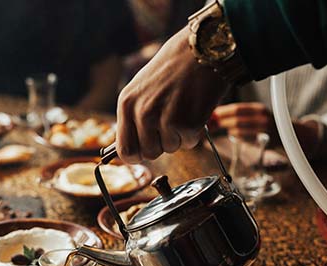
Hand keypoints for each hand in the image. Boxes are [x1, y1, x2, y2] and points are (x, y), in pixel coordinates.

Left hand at [116, 26, 229, 162]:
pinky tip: (194, 109)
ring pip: (170, 149)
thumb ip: (133, 117)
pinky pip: (189, 142)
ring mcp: (164, 118)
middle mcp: (142, 112)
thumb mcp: (141, 89)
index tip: (145, 149)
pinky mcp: (187, 123)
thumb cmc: (173, 69)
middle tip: (169, 125)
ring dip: (178, 136)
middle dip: (160, 145)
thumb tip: (129, 148)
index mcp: (127, 104)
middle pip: (148, 154)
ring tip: (182, 110)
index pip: (125, 150)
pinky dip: (194, 132)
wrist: (201, 50)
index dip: (136, 155)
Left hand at [211, 102, 274, 139]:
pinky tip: (237, 134)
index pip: (237, 108)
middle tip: (212, 124)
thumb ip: (239, 114)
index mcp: (258, 108)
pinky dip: (237, 136)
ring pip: (239, 129)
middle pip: (236, 118)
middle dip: (222, 121)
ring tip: (229, 129)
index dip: (222, 112)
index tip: (212, 114)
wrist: (286, 133)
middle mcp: (262, 116)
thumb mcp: (255, 114)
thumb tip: (217, 115)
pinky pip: (245, 138)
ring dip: (230, 130)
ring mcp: (263, 128)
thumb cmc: (265, 124)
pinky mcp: (263, 139)